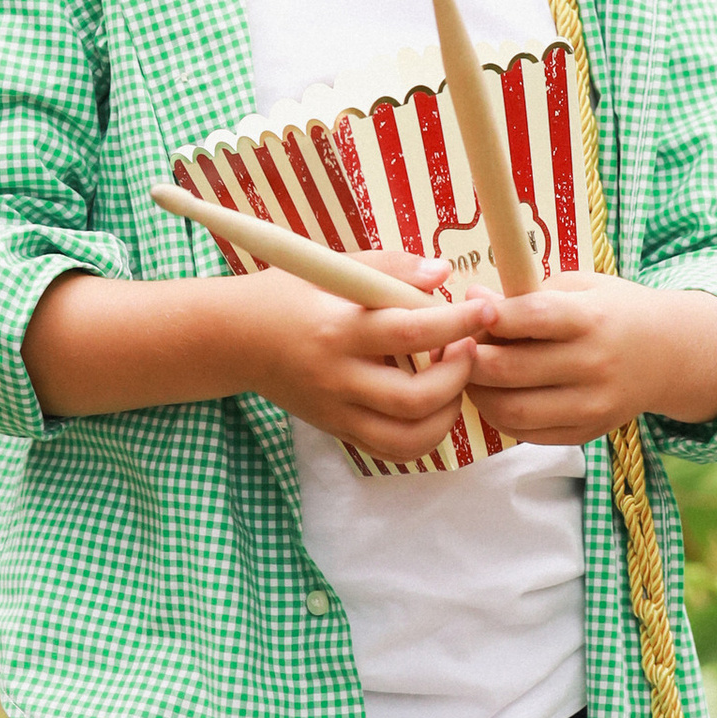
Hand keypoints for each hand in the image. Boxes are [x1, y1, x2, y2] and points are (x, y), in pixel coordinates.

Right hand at [235, 262, 502, 462]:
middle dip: (459, 375)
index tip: (484, 310)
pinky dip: (425, 434)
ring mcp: (336, 411)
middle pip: (416, 397)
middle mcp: (337, 377)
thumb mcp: (332, 268)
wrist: (232, 339)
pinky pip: (393, 449)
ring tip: (454, 380)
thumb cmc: (287, 294)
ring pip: (409, 436)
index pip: (411, 331)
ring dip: (447, 413)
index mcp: (338, 329)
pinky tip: (433, 404)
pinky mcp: (337, 430)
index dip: (457, 324)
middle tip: (469, 348)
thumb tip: (444, 275)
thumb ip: (390, 268)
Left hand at [464, 274, 716, 446]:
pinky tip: (495, 394)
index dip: (492, 316)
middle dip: (470, 357)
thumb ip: (527, 294)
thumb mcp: (580, 287)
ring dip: (477, 392)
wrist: (668, 355)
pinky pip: (525, 433)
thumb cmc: (613, 311)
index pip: (532, 318)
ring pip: (511, 409)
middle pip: (510, 369)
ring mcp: (591, 406)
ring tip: (470, 373)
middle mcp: (594, 365)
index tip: (470, 310)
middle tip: (458, 345)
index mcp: (592, 319)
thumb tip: (473, 302)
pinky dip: (498, 415)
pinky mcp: (585, 433)